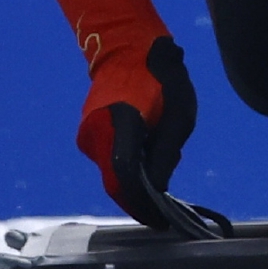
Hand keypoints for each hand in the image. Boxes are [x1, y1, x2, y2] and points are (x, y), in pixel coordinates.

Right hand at [75, 35, 197, 227]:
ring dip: (136, 182)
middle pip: (117, 183)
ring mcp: (89, 134)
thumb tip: (159, 189)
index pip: (126, 178)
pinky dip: (128, 168)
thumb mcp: (179, 114)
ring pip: (113, 174)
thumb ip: (167, 153)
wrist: (128, 46)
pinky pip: (110, 161)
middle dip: (141, 199)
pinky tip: (148, 155)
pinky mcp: (89, 134)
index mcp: (120, 124)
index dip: (143, 205)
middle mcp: (96, 134)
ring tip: (161, 166)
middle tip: (166, 209)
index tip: (161, 222)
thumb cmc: (161, 75)